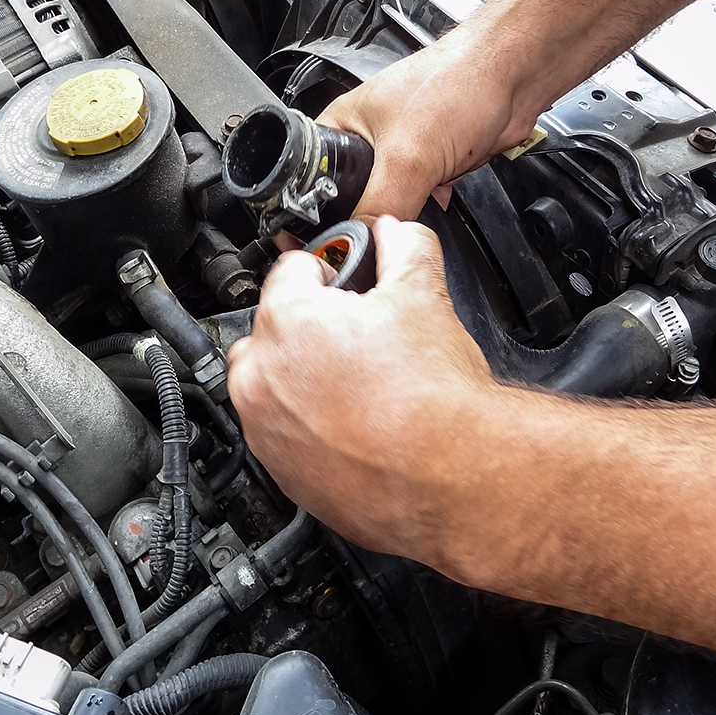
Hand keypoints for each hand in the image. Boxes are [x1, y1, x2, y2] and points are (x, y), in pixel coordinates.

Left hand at [227, 216, 496, 559]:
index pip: (291, 270)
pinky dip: (307, 428)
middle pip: (272, 328)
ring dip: (301, 379)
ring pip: (272, 386)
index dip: (329, 271)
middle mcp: (260, 377)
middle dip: (309, 327)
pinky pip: (283, 435)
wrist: (455, 480)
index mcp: (287, 320)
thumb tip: (397, 234)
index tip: (348, 285)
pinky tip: (354, 427)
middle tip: (358, 340)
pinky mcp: (281, 474)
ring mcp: (266, 430)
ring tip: (358, 387)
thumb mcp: (424, 295)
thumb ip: (405, 247)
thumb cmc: (436, 400)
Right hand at [318, 36, 539, 220]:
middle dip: (379, 207)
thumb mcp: (407, 156)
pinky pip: (423, 193)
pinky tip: (446, 181)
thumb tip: (363, 243)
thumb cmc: (457, 82)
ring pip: (394, 198)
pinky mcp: (433, 160)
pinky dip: (436, 194)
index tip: (336, 234)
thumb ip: (380, 206)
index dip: (320, 211)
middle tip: (393, 205)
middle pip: (356, 197)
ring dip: (413, 199)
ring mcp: (402, 148)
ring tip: (427, 179)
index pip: (314, 180)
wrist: (513, 76)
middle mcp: (368, 136)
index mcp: (342, 125)